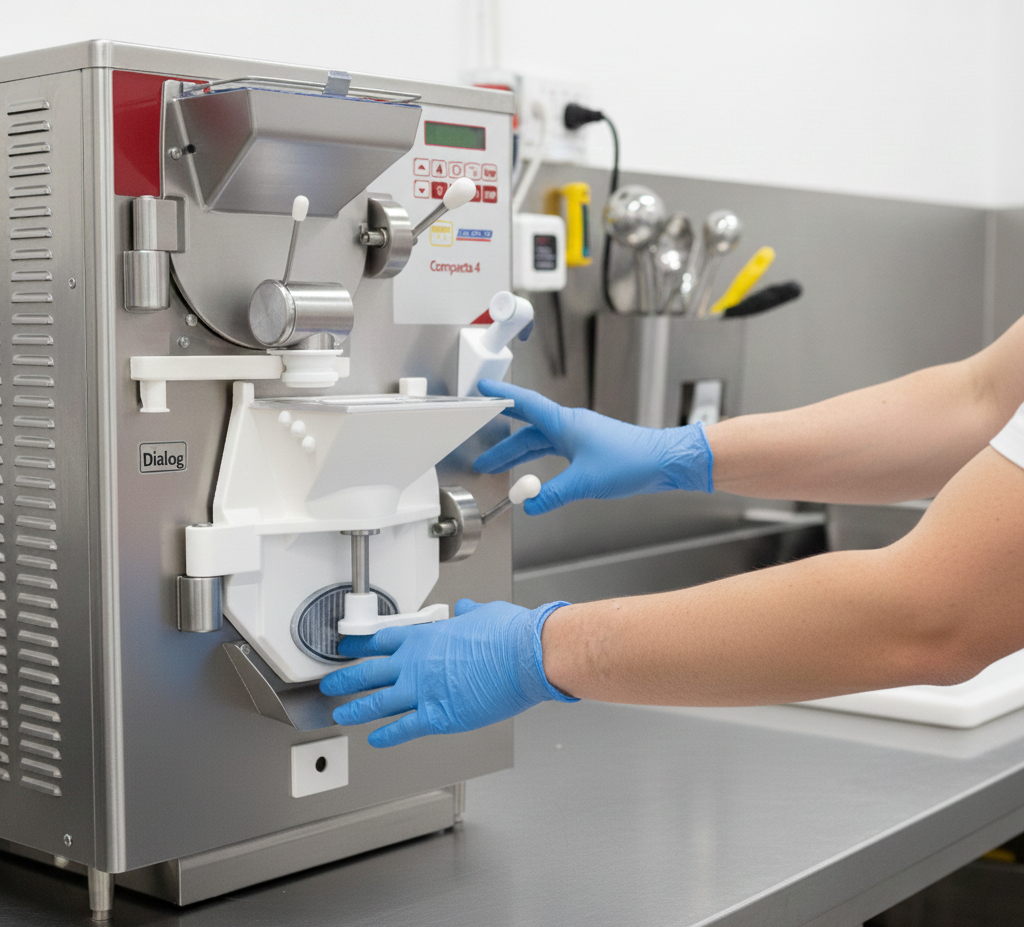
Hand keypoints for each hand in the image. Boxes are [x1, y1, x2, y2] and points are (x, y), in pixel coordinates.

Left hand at [320, 599, 575, 747]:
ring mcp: (423, 691)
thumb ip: (469, 615)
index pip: (382, 640)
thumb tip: (466, 609)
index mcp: (426, 636)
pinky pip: (404, 728)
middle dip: (346, 678)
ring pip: (377, 702)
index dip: (361, 644)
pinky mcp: (438, 716)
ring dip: (356, 709)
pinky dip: (386, 736)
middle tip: (330, 683)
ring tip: (340, 714)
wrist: (525, 656)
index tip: (348, 647)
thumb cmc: (509, 634)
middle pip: (369, 672)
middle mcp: (417, 663)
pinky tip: (374, 739)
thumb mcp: (484, 614)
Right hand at [473, 379, 713, 513]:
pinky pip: (555, 451)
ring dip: (520, 455)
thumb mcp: (585, 482)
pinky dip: (539, 461)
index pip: (525, 404)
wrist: (665, 461)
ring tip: (501, 469)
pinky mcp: (590, 449)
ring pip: (540, 443)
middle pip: (527, 430)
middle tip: (483, 454)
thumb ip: (553, 494)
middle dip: (503, 443)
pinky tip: (535, 475)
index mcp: (566, 423)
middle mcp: (571, 426)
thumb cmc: (632, 461)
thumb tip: (531, 504)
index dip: (501, 396)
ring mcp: (580, 437)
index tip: (483, 389)